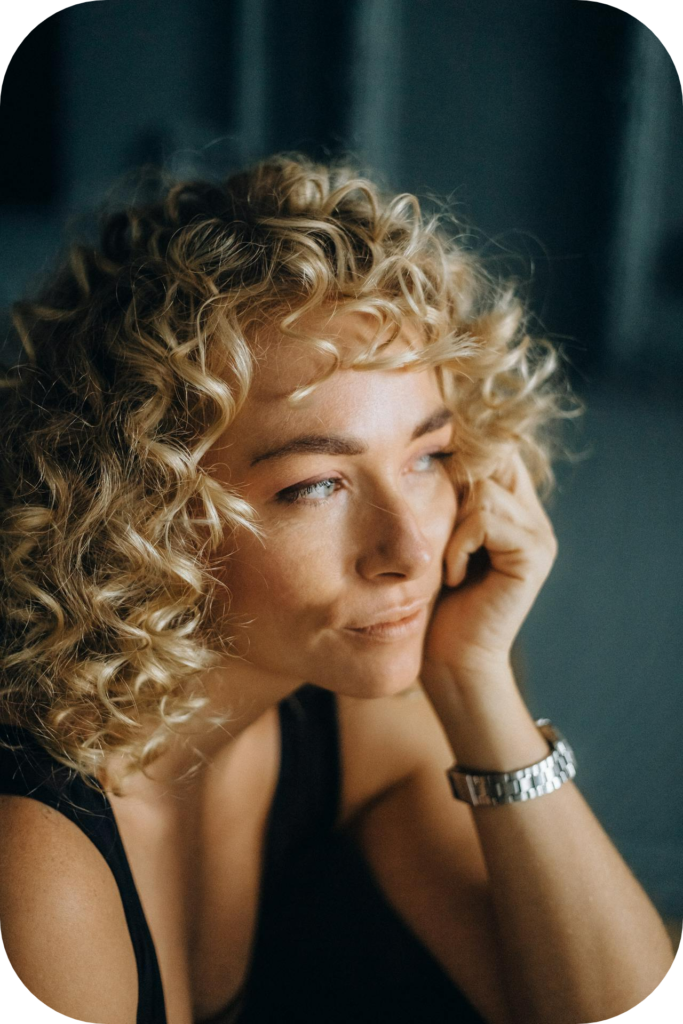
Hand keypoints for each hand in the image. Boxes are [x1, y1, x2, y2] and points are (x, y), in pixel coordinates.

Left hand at [422, 449, 557, 686]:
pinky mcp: (533, 555)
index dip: (461, 455)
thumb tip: (430, 449)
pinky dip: (458, 545)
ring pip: (484, 490)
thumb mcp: (436, 538)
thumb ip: (448, 499)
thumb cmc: (433, 602)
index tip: (427, 475)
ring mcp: (537, 535)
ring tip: (447, 564)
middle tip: (436, 531)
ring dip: (452, 526)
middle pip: (492, 461)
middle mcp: (532, 517)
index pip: (494, 452)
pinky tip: (454, 576)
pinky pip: (485, 520)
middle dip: (454, 488)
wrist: (449, 660)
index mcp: (512, 509)